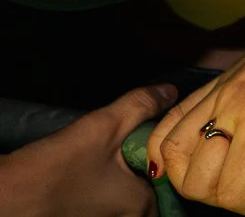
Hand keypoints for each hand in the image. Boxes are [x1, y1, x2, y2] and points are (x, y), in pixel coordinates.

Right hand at [0, 86, 171, 216]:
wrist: (7, 194)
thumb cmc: (58, 167)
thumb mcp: (105, 126)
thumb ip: (142, 105)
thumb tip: (171, 92)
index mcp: (141, 204)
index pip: (174, 186)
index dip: (176, 160)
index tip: (170, 138)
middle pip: (155, 189)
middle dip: (154, 164)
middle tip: (147, 139)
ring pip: (132, 192)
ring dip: (133, 170)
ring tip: (126, 146)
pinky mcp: (84, 214)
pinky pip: (111, 196)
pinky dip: (113, 178)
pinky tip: (103, 160)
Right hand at [149, 0, 244, 216]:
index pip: (232, 188)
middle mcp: (228, 102)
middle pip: (195, 178)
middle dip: (225, 197)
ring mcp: (216, 90)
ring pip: (170, 153)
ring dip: (192, 178)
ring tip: (228, 178)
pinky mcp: (214, 82)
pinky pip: (170, 121)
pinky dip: (167, 149)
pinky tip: (186, 164)